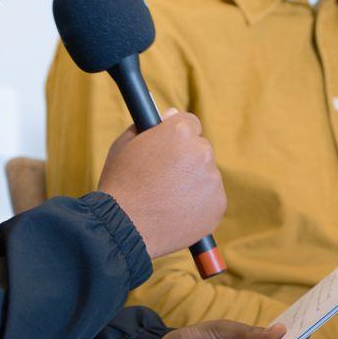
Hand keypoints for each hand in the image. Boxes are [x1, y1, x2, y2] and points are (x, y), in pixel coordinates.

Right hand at [97, 108, 227, 257]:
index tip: (169, 149)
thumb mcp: (125, 144)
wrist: (123, 226)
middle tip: (164, 178)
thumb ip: (151, 125)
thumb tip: (171, 112)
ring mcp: (212, 179)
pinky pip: (211, 198)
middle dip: (186, 160)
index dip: (178, 137)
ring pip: (206, 175)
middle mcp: (201, 151)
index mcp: (180, 131)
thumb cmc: (120, 184)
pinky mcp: (218, 204)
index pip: (191, 123)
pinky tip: (177, 211)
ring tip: (167, 199)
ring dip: (192, 182)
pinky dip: (198, 204)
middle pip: (200, 149)